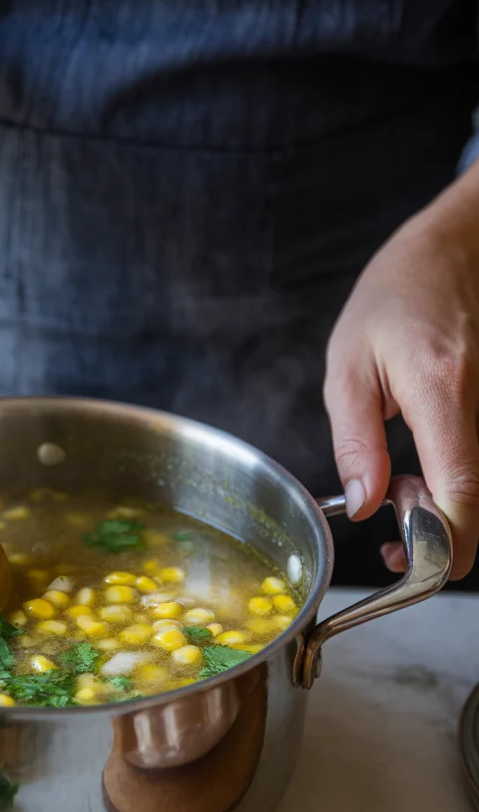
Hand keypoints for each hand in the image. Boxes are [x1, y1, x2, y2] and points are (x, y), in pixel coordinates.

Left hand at [324, 168, 478, 579]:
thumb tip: (364, 505)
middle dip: (441, 540)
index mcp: (443, 391)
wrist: (459, 248)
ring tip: (402, 494)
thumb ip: (355, 441)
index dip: (441, 546)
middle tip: (393, 532)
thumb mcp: (350, 364)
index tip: (408, 562)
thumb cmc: (399, 295)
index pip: (461, 494)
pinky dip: (459, 489)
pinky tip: (427, 474)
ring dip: (449, 515)